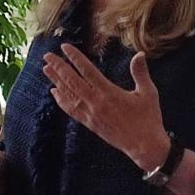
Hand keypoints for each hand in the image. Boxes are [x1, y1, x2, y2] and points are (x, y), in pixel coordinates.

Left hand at [43, 44, 170, 171]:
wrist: (144, 146)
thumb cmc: (148, 118)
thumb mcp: (148, 93)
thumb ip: (140, 72)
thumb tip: (140, 53)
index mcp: (109, 93)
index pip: (88, 71)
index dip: (75, 58)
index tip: (65, 47)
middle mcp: (96, 103)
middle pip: (73, 81)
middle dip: (59, 67)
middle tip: (47, 56)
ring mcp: (91, 114)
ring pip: (69, 95)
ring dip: (56, 81)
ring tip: (46, 69)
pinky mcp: (90, 124)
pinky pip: (71, 110)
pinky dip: (61, 100)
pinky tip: (54, 93)